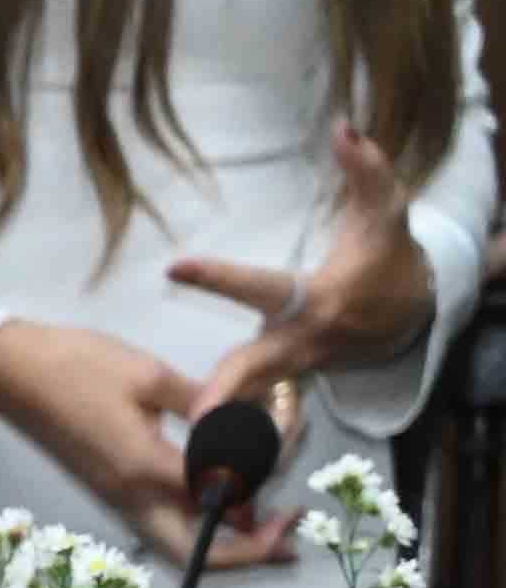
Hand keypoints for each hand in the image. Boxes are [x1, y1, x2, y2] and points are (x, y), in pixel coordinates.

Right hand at [0, 313, 291, 566]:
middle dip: (244, 556)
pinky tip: (222, 501)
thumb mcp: (151, 376)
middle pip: (191, 552)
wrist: (12, 373)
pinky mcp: (109, 490)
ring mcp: (115, 498)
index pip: (215, 502)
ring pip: (175, 545)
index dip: (259, 506)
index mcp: (144, 467)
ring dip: (220, 546)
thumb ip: (203, 407)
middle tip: (285, 541)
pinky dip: (196, 525)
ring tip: (261, 525)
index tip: (292, 500)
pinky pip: (160, 524)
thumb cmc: (77, 367)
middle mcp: (129, 496)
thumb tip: (243, 425)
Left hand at [177, 125, 441, 430]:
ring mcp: (292, 368)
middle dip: (225, 390)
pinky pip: (254, 412)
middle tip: (192, 416)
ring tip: (184, 457)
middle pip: (253, 366)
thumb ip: (366, 168)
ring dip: (221, 428)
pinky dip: (230, 433)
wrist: (410, 313)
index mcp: (315, 298)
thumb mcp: (386, 210)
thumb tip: (343, 126)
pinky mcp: (286, 383)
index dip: (220, 277)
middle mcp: (300, 340)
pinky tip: (197, 461)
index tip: (176, 266)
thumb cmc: (388, 256)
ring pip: (251, 401)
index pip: (260, 285)